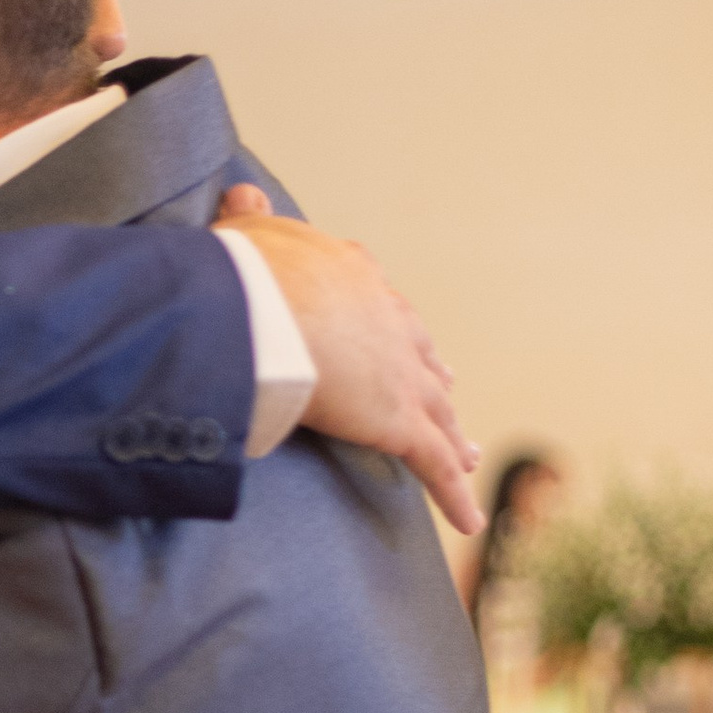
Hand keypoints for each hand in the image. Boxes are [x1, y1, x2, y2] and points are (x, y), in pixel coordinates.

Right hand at [216, 188, 481, 537]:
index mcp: (352, 277)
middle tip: (444, 389)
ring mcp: (401, 374)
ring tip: (465, 454)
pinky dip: (454, 495)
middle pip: (420, 355)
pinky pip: (433, 466)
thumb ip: (248, 218)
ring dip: (451, 434)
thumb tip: (244, 189)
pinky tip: (469, 522)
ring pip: (436, 410)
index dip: (390, 322)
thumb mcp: (242, 235)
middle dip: (431, 376)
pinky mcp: (399, 422)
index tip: (399, 333)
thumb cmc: (245, 272)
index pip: (378, 303)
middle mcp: (389, 322)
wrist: (264, 306)